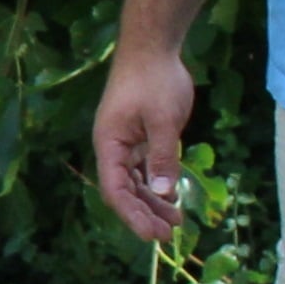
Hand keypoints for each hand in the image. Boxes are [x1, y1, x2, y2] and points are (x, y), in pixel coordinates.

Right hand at [93, 46, 195, 241]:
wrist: (152, 47)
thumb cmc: (153, 80)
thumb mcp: (163, 120)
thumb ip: (163, 156)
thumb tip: (162, 193)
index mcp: (109, 144)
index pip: (115, 189)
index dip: (132, 215)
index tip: (152, 235)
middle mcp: (114, 148)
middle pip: (124, 190)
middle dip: (144, 214)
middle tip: (168, 235)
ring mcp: (126, 142)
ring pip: (136, 182)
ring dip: (152, 202)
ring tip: (175, 223)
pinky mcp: (141, 136)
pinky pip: (146, 168)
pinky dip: (157, 184)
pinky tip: (172, 199)